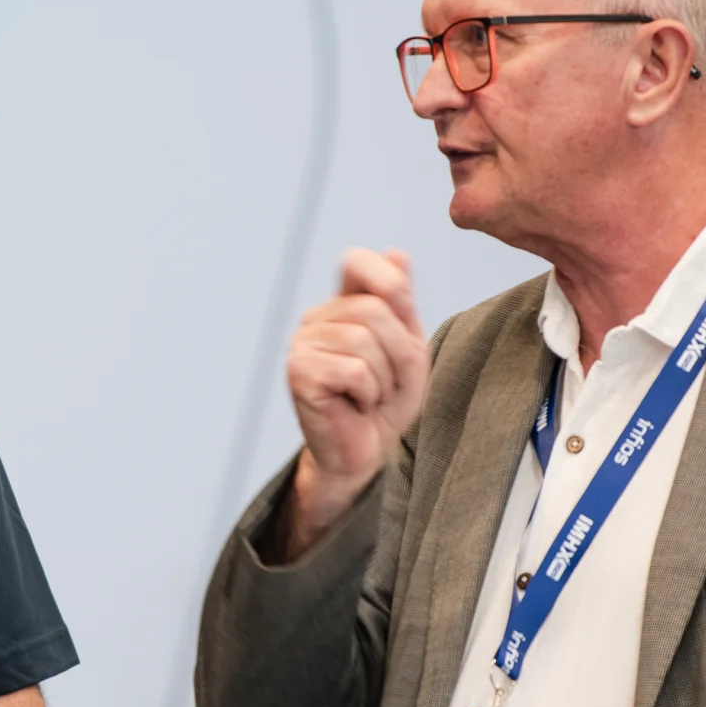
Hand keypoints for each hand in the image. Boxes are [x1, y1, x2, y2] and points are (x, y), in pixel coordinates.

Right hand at [281, 247, 427, 558]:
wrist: (364, 453)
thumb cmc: (385, 403)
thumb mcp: (407, 348)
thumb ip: (402, 304)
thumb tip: (397, 253)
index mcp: (344, 305)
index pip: (357, 263)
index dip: (387, 280)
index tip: (403, 310)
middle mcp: (318, 318)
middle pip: (374, 309)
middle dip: (398, 352)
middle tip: (388, 382)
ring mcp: (303, 343)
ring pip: (365, 340)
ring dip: (384, 378)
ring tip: (372, 396)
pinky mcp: (299, 372)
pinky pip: (353, 370)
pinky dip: (368, 394)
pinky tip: (355, 406)